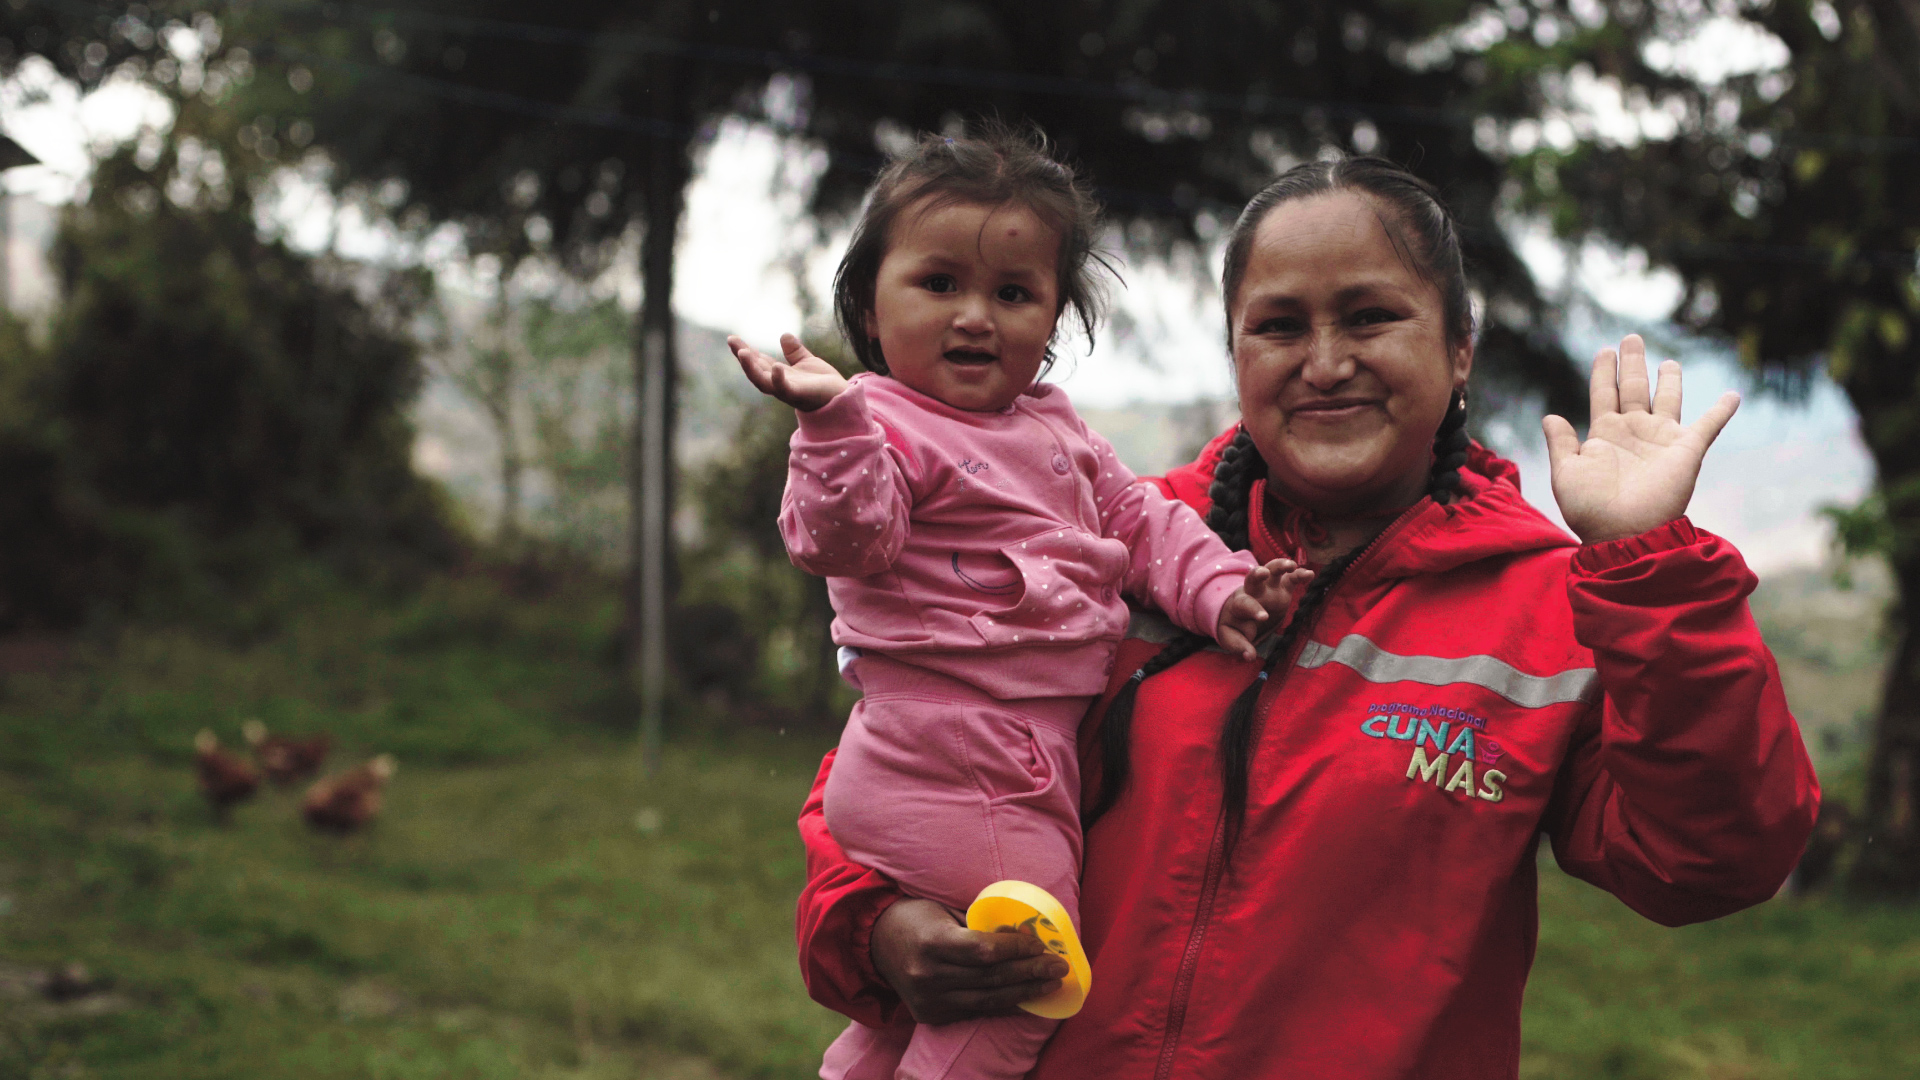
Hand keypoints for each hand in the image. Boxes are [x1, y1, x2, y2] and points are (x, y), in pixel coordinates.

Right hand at [731, 332, 848, 410]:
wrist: (842, 398)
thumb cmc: (823, 384)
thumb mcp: (808, 362)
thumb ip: (795, 352)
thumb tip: (784, 335)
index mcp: (779, 375)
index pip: (758, 361)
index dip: (745, 351)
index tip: (732, 338)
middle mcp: (779, 384)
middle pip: (755, 370)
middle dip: (742, 357)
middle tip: (731, 341)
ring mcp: (787, 391)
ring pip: (763, 382)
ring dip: (751, 368)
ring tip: (743, 353)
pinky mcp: (799, 395)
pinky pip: (785, 389)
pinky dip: (779, 380)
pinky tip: (776, 367)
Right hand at [870, 898, 1068, 1023]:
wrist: (877, 943)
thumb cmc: (917, 918)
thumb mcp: (944, 909)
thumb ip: (977, 924)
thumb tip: (1020, 932)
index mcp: (932, 942)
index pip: (983, 950)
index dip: (1015, 949)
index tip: (1040, 945)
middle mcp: (929, 975)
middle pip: (990, 977)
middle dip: (1029, 972)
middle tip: (1059, 966)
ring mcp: (929, 1000)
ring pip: (987, 1000)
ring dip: (1024, 992)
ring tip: (1051, 984)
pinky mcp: (932, 1015)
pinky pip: (975, 1012)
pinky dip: (1004, 1006)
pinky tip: (1027, 1000)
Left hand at [1216, 559, 1313, 660]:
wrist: (1241, 614)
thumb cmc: (1235, 627)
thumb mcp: (1232, 638)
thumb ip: (1239, 646)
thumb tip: (1249, 656)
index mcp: (1239, 605)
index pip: (1243, 604)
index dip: (1252, 609)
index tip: (1263, 617)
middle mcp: (1253, 592)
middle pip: (1252, 579)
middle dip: (1257, 574)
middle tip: (1263, 573)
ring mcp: (1268, 587)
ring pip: (1272, 571)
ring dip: (1279, 565)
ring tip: (1291, 565)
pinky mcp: (1282, 588)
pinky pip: (1291, 578)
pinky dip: (1300, 574)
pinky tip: (1310, 574)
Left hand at [1542, 334, 1738, 543]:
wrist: (1623, 533)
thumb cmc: (1590, 509)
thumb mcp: (1565, 474)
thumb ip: (1560, 444)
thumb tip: (1550, 415)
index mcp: (1604, 434)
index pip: (1603, 393)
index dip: (1603, 372)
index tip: (1605, 351)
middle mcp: (1634, 431)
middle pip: (1633, 387)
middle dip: (1633, 363)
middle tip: (1631, 338)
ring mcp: (1661, 439)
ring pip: (1667, 399)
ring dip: (1669, 380)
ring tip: (1668, 362)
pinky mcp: (1687, 450)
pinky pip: (1709, 425)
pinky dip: (1722, 411)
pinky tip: (1734, 395)